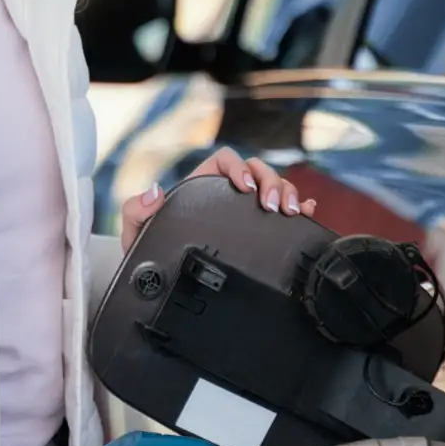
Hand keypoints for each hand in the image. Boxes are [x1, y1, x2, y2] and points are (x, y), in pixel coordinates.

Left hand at [120, 146, 316, 252]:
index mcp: (200, 187)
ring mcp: (245, 212)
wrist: (163, 284)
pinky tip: (308, 213)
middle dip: (271, 182)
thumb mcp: (137, 233)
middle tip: (275, 206)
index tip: (244, 188)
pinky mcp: (259, 231)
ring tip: (291, 213)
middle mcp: (225, 195)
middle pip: (257, 171)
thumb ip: (136, 210)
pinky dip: (301, 206)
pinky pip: (285, 210)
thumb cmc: (150, 253)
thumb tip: (155, 193)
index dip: (238, 167)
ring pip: (274, 187)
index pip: (225, 161)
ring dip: (287, 193)